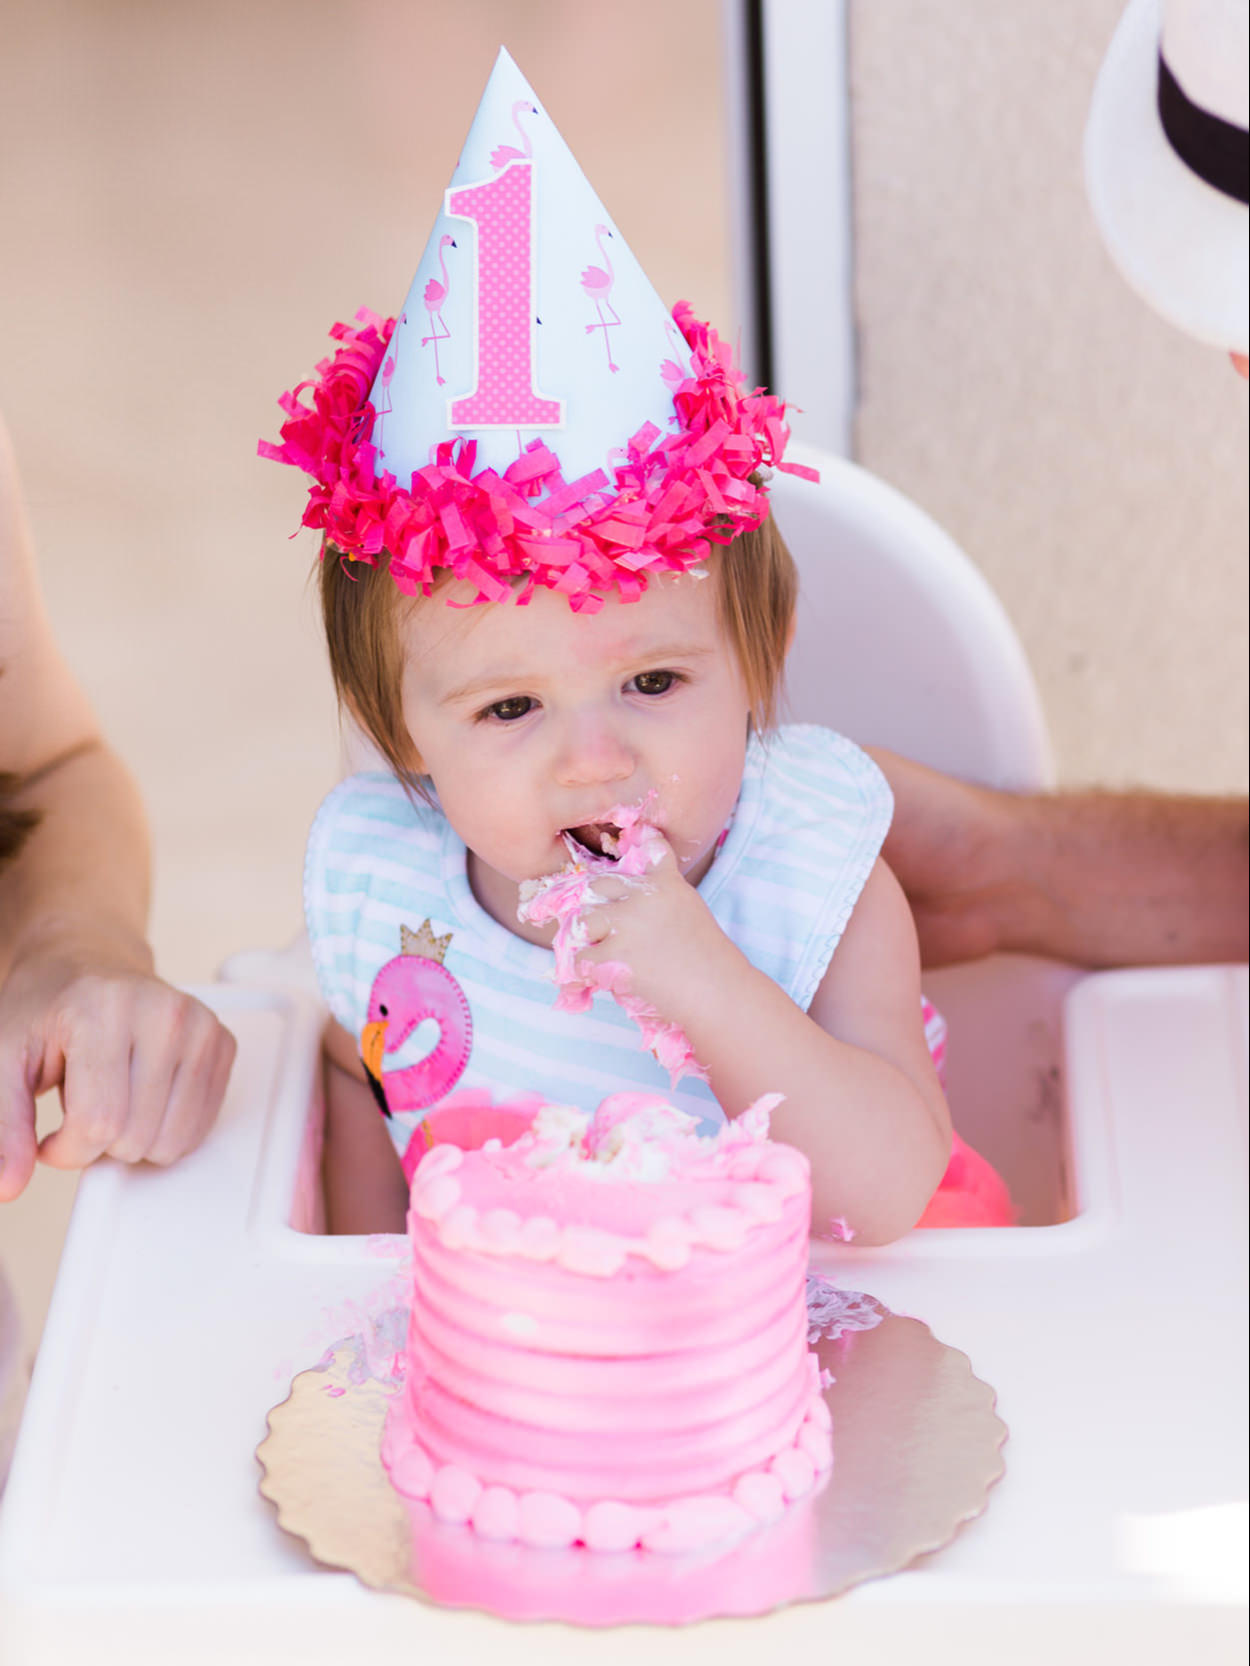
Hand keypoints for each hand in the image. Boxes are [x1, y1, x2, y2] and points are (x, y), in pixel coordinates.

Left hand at [0, 935, 235, 1201]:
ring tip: (114, 1102)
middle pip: (136, 1137)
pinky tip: (144, 1102)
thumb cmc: (48, 1009)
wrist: (87, 962)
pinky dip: (167, 1132)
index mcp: (105, 1010)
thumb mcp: (5, 1061)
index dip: (66, 1151)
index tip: (51, 1138)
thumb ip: (4, 1124)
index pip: (98, 1123)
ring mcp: (199, 1026)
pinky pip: (200, 1128)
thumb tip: (7, 1185)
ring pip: (173, 1141)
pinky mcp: (221, 1042)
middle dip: (100, 1145)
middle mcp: (162, 1013)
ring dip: (135, 1141)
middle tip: (83, 1109)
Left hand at [570, 832, 733, 1018]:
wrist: (717, 992)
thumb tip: (634, 894)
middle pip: (598, 885)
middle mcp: (644, 896)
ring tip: (603, 956)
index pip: (651, 848)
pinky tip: (599, 980)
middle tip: (605, 930)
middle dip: (596, 907)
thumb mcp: (691, 913)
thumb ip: (665, 895)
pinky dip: (587, 973)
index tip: (638, 835)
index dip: (641, 841)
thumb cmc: (709, 960)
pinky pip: (582, 959)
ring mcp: (627, 923)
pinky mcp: (614, 954)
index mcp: (668, 883)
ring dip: (589, 940)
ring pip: (584, 922)